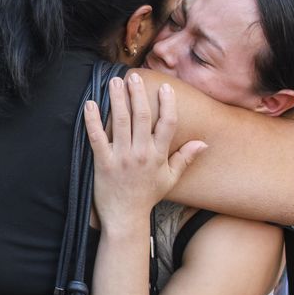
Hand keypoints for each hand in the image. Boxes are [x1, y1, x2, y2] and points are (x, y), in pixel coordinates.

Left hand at [85, 74, 206, 232]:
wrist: (126, 218)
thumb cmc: (148, 196)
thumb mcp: (170, 178)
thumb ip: (185, 158)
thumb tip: (203, 143)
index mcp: (158, 155)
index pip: (167, 124)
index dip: (167, 104)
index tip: (164, 87)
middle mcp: (141, 154)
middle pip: (141, 117)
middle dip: (137, 93)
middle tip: (133, 76)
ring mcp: (122, 158)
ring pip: (120, 122)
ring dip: (117, 99)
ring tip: (114, 82)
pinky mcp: (103, 163)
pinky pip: (97, 137)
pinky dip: (93, 120)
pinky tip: (90, 104)